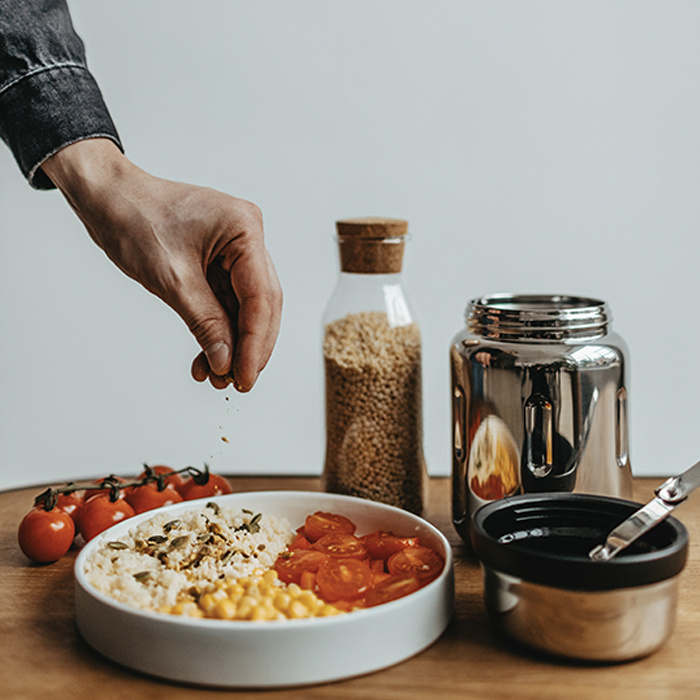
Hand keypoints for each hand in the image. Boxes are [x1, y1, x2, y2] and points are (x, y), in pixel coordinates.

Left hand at [41, 138, 281, 390]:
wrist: (107, 198)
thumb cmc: (134, 219)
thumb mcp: (173, 279)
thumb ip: (206, 323)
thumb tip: (226, 362)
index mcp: (244, 230)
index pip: (261, 298)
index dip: (255, 343)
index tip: (246, 377)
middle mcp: (248, 237)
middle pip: (262, 305)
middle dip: (249, 347)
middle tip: (236, 382)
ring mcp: (236, 248)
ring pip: (246, 308)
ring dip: (233, 343)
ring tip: (216, 376)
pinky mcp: (221, 260)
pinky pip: (228, 301)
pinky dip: (219, 329)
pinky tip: (207, 356)